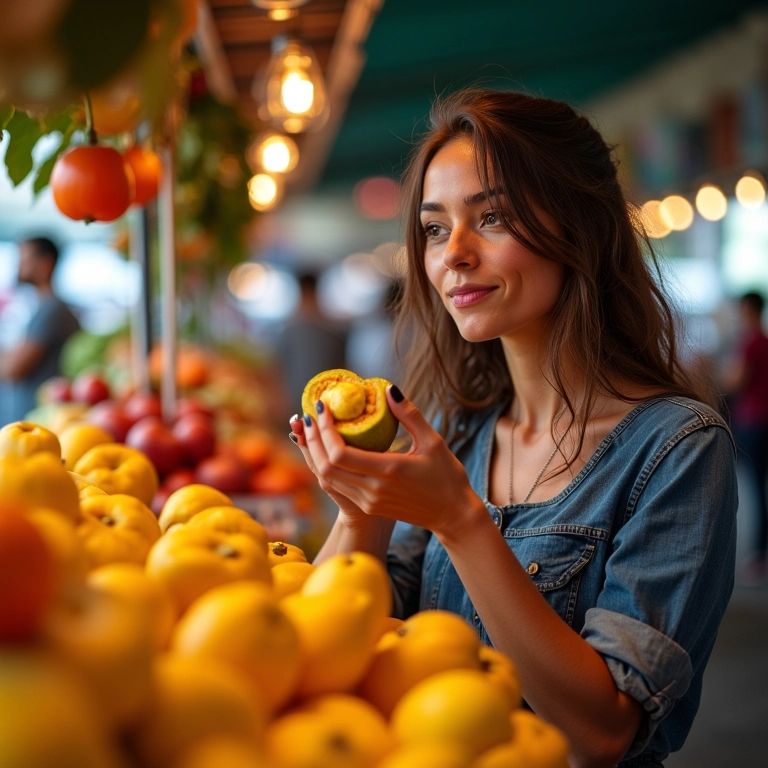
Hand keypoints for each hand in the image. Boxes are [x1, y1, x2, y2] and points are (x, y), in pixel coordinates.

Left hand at [300, 386, 485, 540]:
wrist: (452, 515)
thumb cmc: (447, 477)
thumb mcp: (433, 441)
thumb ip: (409, 415)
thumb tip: (389, 390)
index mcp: (388, 471)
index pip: (340, 454)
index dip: (325, 430)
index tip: (322, 407)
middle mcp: (373, 490)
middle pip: (325, 467)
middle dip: (313, 439)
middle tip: (310, 415)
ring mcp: (369, 501)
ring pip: (327, 479)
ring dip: (314, 453)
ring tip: (311, 429)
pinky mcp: (368, 507)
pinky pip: (337, 486)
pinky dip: (325, 467)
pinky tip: (324, 449)